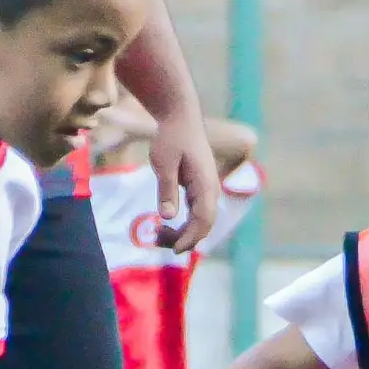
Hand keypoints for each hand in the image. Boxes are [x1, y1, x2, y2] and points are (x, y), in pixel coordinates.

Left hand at [146, 102, 220, 254]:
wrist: (181, 118)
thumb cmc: (171, 137)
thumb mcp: (163, 162)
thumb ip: (166, 188)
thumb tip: (166, 216)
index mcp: (205, 183)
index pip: (204, 219)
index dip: (190, 237)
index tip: (173, 249)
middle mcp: (211, 189)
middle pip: (204, 225)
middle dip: (184, 239)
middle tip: (157, 240)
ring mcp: (207, 190)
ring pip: (201, 221)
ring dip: (183, 233)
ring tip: (158, 235)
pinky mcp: (200, 190)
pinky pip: (196, 214)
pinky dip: (184, 224)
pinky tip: (166, 226)